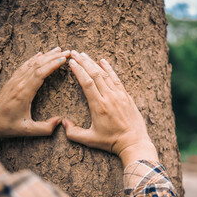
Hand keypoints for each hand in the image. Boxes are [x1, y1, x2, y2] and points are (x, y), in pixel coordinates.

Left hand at [0, 47, 69, 139]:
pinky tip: (40, 54)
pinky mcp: (12, 81)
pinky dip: (33, 58)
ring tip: (58, 50)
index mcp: (23, 93)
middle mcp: (18, 84)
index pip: (40, 74)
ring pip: (31, 63)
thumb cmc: (9, 126)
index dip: (52, 65)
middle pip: (37, 65)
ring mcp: (14, 81)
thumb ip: (45, 128)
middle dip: (53, 57)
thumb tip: (60, 121)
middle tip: (67, 52)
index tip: (64, 59)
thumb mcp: (27, 130)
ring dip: (45, 55)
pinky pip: (24, 66)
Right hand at [63, 51, 157, 166]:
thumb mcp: (90, 140)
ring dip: (94, 63)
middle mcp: (109, 97)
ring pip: (105, 75)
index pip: (87, 83)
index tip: (71, 62)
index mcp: (99, 106)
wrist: (134, 142)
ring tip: (84, 55)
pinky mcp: (126, 96)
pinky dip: (109, 69)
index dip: (78, 71)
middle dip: (83, 62)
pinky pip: (116, 79)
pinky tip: (103, 61)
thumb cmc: (111, 142)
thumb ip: (74, 132)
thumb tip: (63, 123)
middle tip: (74, 53)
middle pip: (95, 75)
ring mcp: (119, 95)